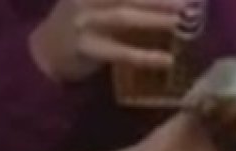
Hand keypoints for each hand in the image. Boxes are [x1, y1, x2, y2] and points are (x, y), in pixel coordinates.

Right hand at [31, 0, 187, 83]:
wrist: (46, 47)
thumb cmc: (82, 18)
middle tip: (190, 2)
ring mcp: (84, 21)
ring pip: (124, 16)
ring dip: (155, 18)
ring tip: (181, 22)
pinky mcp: (85, 48)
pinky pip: (119, 52)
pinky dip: (144, 56)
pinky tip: (166, 60)